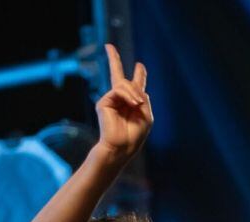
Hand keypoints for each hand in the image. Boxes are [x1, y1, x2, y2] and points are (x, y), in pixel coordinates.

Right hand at [94, 44, 152, 164]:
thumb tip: (131, 85)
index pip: (135, 86)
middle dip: (113, 60)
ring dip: (134, 93)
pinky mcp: (103, 103)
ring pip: (123, 84)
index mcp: (132, 104)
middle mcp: (120, 100)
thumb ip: (142, 98)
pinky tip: (133, 104)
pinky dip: (128, 96)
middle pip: (118, 76)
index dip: (139, 75)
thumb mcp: (146, 115)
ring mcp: (110, 100)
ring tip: (138, 104)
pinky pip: (118, 90)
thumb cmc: (134, 135)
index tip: (140, 65)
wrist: (121, 147)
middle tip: (108, 46)